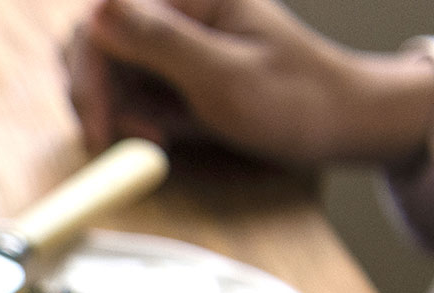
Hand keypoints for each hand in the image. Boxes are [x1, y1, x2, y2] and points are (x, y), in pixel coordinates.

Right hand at [63, 0, 433, 166]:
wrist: (342, 124)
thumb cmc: (296, 102)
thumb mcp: (226, 76)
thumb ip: (161, 40)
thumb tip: (98, 8)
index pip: (103, 22)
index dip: (91, 76)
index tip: (101, 130)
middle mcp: (177, 10)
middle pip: (93, 44)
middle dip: (100, 97)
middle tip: (132, 138)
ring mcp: (173, 39)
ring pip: (105, 70)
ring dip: (116, 111)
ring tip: (158, 138)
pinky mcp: (173, 67)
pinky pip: (126, 89)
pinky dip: (132, 118)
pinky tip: (164, 135)